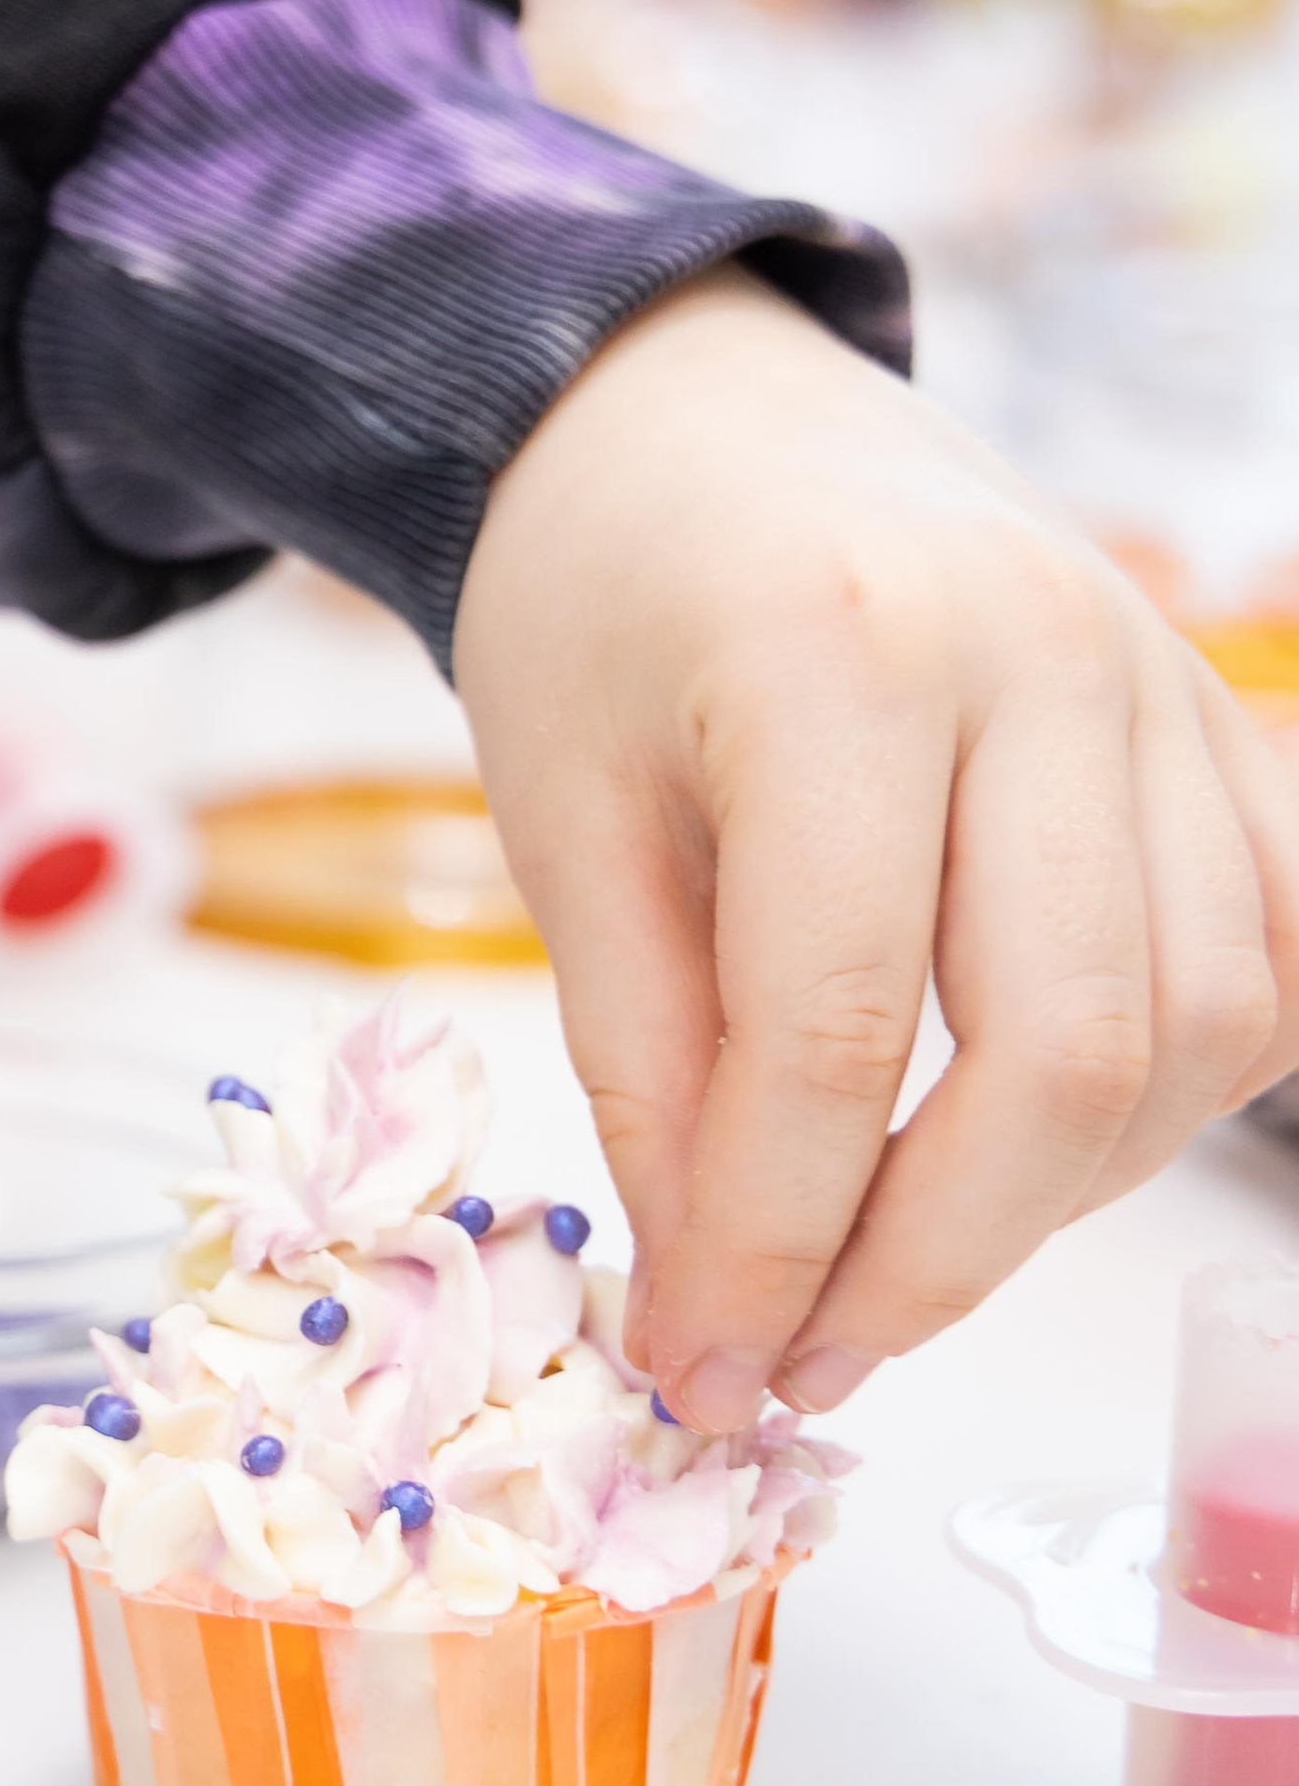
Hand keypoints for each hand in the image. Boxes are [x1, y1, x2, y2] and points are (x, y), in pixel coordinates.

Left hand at [457, 271, 1298, 1431]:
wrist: (685, 416)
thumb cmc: (595, 606)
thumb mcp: (557, 824)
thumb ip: (649, 1067)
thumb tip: (724, 1305)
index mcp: (838, 653)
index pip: (835, 1032)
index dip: (772, 1244)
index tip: (702, 1369)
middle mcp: (1041, 654)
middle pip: (1064, 1054)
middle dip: (931, 1261)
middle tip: (800, 1359)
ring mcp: (1156, 677)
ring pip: (1198, 1026)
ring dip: (1054, 1194)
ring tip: (891, 1249)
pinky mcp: (1212, 713)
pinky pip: (1263, 954)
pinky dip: (1166, 1086)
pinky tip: (1025, 1138)